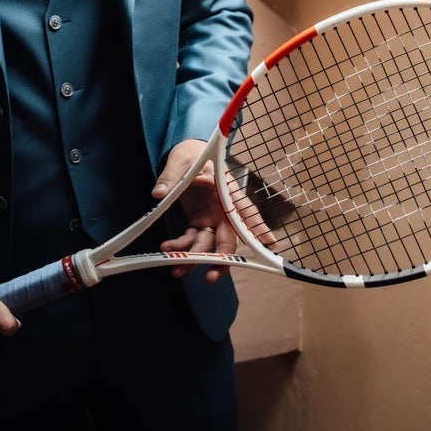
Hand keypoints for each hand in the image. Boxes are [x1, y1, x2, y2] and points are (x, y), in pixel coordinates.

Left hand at [151, 140, 275, 284]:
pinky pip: (191, 240)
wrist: (186, 155)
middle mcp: (223, 210)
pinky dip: (180, 248)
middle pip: (229, 240)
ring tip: (176, 269)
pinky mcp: (198, 222)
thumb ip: (173, 176)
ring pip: (208, 245)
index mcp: (227, 192)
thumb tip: (161, 192)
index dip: (258, 228)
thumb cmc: (192, 153)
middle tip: (211, 277)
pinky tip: (167, 249)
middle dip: (222, 260)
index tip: (269, 244)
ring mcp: (212, 218)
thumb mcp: (182, 159)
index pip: (246, 211)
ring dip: (193, 259)